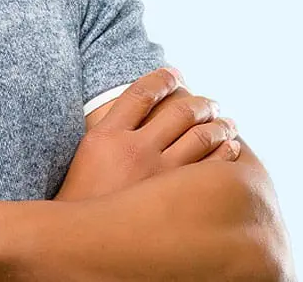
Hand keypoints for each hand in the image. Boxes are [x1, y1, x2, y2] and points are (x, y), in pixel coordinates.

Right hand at [55, 67, 240, 201]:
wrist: (82, 239)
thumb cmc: (84, 195)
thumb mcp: (87, 152)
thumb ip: (111, 127)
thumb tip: (139, 107)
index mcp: (106, 135)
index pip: (141, 93)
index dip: (161, 79)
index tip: (174, 74)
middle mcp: (133, 149)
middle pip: (178, 111)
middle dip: (200, 103)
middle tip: (209, 102)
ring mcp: (157, 174)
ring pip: (200, 136)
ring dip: (219, 124)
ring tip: (226, 122)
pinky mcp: (175, 199)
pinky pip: (211, 168)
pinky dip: (225, 153)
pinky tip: (230, 148)